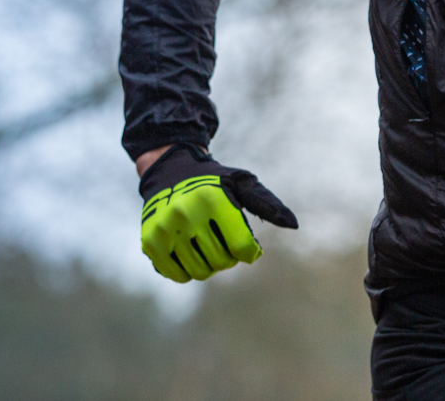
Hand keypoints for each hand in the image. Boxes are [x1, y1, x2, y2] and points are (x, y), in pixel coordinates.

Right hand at [138, 144, 296, 282]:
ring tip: (206, 245)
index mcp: (213, 199)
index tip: (246, 246)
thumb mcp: (240, 183)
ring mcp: (165, 229)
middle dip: (228, 257)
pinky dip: (187, 271)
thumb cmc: (211, 179)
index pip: (241, 247)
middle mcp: (186, 214)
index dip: (249, 252)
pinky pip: (177, 275)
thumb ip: (266, 203)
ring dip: (209, 264)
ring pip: (200, 272)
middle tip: (222, 241)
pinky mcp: (150, 242)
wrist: (168, 169)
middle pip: (221, 262)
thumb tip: (294, 225)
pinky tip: (189, 252)